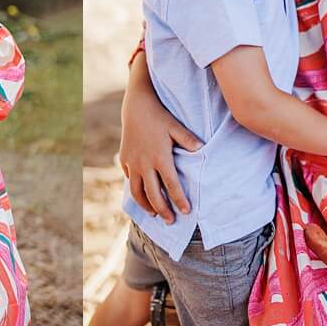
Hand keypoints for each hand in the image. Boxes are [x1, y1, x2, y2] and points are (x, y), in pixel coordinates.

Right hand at [119, 76, 202, 222]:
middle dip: (163, 210)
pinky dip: (136, 189)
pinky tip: (142, 193)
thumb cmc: (159, 115)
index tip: (186, 211)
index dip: (179, 200)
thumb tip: (202, 150)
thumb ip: (188, 139)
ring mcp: (133, 162)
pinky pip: (130, 179)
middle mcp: (145, 163)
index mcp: (160, 156)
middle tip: (171, 220)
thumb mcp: (175, 126)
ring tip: (155, 213)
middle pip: (153, 194)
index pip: (171, 184)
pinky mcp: (124, 159)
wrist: (136, 105)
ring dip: (146, 205)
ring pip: (137, 192)